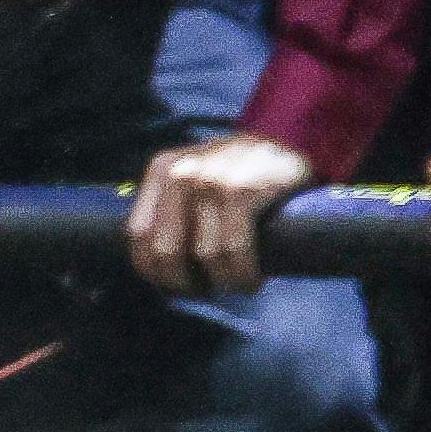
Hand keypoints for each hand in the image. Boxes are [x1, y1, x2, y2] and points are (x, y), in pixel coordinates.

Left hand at [129, 130, 316, 294]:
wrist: (292, 143)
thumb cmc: (242, 174)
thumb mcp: (198, 178)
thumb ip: (173, 209)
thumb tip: (157, 269)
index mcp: (163, 170)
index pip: (138, 236)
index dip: (156, 272)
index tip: (178, 286)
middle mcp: (181, 172)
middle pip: (166, 252)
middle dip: (189, 283)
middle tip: (212, 288)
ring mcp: (211, 180)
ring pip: (205, 256)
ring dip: (225, 282)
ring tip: (239, 282)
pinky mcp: (243, 190)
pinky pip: (234, 250)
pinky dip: (244, 274)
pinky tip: (253, 277)